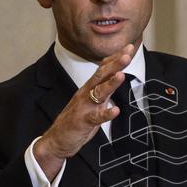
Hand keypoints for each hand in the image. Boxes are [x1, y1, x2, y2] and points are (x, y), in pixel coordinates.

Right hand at [33, 44, 132, 178]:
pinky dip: (106, 114)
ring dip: (111, 84)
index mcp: (89, 88)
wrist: (57, 139)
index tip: (129, 46)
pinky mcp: (83, 122)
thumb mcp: (92, 100)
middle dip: (115, 64)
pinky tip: (116, 111)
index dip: (116, 58)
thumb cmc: (77, 119)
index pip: (104, 69)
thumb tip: (117, 76)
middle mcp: (86, 94)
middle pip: (102, 75)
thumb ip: (103, 89)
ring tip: (121, 75)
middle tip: (127, 54)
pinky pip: (96, 117)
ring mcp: (85, 107)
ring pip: (99, 93)